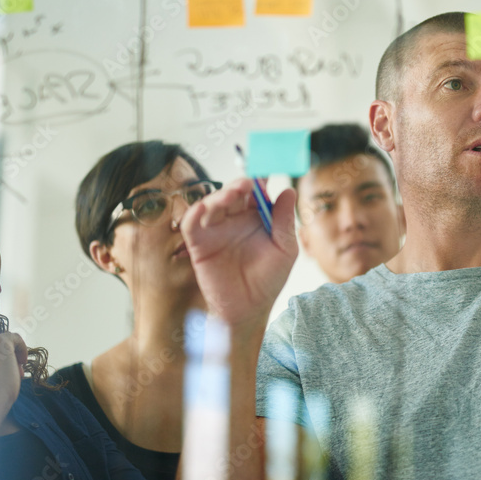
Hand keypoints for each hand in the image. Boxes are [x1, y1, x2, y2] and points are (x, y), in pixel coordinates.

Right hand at [181, 177, 297, 328]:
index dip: (258, 180)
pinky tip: (204, 208)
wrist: (249, 309)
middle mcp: (234, 220)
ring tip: (232, 194)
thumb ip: (284, 221)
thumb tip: (289, 190)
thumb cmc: (269, 279)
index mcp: (256, 217)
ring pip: (212, 203)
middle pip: (232, 193)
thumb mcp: (285, 249)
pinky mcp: (199, 244)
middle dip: (238, 185)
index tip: (264, 170)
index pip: (255, 192)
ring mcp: (215, 230)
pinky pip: (191, 224)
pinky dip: (194, 213)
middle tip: (247, 184)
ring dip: (220, 195)